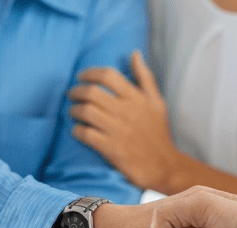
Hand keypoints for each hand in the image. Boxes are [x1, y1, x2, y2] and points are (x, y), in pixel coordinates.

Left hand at [69, 50, 177, 191]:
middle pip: (92, 92)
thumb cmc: (159, 133)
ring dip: (74, 110)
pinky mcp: (110, 148)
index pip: (107, 75)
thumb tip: (135, 54)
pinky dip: (77, 130)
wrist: (163, 165)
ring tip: (73, 112)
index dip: (89, 73)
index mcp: (136, 98)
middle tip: (72, 94)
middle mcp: (125, 111)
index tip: (81, 77)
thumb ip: (145, 78)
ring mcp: (117, 130)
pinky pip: (86, 134)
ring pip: (86, 112)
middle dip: (76, 91)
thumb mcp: (157, 102)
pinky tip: (77, 130)